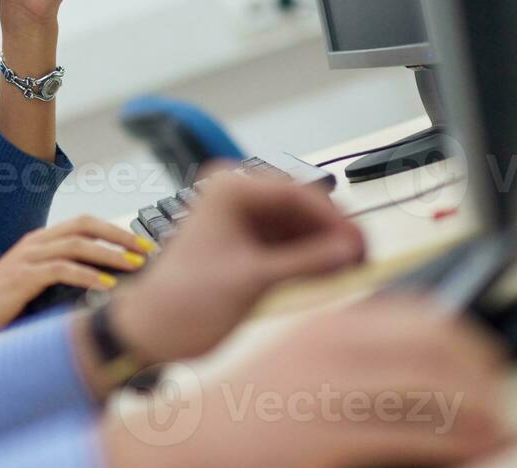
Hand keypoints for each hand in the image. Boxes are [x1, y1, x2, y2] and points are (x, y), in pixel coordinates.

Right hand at [0, 215, 150, 338]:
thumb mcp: (34, 286)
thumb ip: (60, 278)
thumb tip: (102, 285)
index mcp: (40, 241)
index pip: (83, 224)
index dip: (114, 231)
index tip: (140, 245)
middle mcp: (35, 243)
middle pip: (85, 226)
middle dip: (120, 236)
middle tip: (147, 250)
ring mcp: (28, 258)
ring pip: (78, 245)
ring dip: (111, 255)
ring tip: (135, 266)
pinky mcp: (23, 277)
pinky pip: (62, 270)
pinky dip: (89, 276)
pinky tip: (107, 286)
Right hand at [103, 298, 511, 467]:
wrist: (195, 439)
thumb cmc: (248, 406)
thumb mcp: (299, 358)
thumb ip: (350, 351)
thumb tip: (416, 366)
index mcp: (328, 324)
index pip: (417, 315)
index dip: (465, 337)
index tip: (486, 358)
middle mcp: (336, 350)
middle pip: (437, 347)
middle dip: (483, 373)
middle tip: (501, 397)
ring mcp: (336, 394)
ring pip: (436, 392)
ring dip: (483, 411)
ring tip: (503, 428)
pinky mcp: (335, 439)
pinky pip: (417, 437)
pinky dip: (460, 443)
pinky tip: (479, 449)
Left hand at [111, 170, 364, 364]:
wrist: (153, 328)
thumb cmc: (187, 300)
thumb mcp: (255, 280)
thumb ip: (307, 262)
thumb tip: (351, 250)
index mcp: (229, 188)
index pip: (295, 193)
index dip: (332, 218)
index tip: (360, 241)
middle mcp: (234, 193)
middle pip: (299, 205)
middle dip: (331, 231)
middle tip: (363, 256)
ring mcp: (239, 215)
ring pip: (296, 223)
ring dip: (322, 243)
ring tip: (351, 266)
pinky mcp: (244, 238)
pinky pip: (285, 239)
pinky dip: (307, 254)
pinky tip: (329, 270)